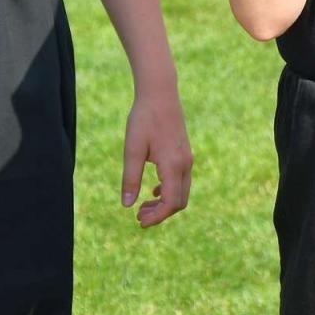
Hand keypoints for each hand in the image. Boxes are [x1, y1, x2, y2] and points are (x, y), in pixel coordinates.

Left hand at [121, 85, 192, 228]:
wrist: (160, 93)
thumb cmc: (144, 119)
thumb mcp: (132, 150)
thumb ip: (130, 178)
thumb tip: (127, 206)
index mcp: (173, 165)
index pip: (171, 203)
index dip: (157, 217)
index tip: (139, 222)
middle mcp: (184, 164)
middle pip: (180, 202)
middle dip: (160, 213)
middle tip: (138, 217)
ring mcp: (187, 159)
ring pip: (182, 192)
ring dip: (164, 203)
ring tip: (142, 206)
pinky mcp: (184, 153)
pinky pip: (181, 180)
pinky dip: (169, 191)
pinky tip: (152, 190)